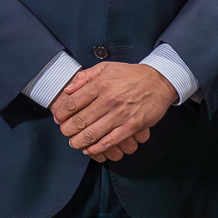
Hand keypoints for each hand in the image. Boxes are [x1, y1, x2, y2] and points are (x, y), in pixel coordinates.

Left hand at [51, 62, 174, 160]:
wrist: (159, 81)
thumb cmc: (132, 75)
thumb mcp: (106, 68)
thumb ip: (85, 77)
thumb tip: (68, 89)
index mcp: (101, 85)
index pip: (73, 102)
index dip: (61, 113)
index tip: (58, 118)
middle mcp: (109, 100)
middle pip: (80, 120)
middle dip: (67, 130)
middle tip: (64, 132)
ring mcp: (120, 114)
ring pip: (93, 133)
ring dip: (79, 141)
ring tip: (74, 143)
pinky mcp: (131, 126)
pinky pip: (110, 141)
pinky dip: (97, 148)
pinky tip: (91, 149)